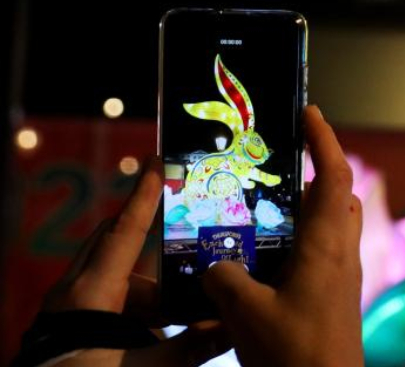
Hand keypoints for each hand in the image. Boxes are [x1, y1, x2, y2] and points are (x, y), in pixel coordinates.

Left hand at [35, 157, 229, 365]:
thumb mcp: (149, 366)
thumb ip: (191, 346)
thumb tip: (233, 327)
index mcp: (90, 292)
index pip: (124, 232)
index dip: (145, 197)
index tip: (158, 162)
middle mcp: (75, 294)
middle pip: (115, 249)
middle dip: (153, 244)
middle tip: (187, 231)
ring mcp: (67, 313)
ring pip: (114, 284)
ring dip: (151, 292)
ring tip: (187, 308)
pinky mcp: (68, 333)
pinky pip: (106, 307)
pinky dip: (135, 312)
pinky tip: (163, 332)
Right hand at [204, 106, 363, 366]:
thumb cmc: (296, 353)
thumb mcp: (246, 313)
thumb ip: (224, 280)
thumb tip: (212, 265)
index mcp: (327, 245)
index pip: (335, 175)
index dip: (324, 139)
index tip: (309, 112)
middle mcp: (343, 253)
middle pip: (339, 195)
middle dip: (316, 170)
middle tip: (281, 161)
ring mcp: (344, 276)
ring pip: (333, 225)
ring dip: (309, 207)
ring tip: (266, 206)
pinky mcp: (336, 296)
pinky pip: (325, 252)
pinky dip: (302, 240)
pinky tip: (268, 257)